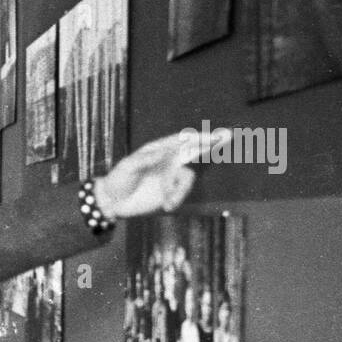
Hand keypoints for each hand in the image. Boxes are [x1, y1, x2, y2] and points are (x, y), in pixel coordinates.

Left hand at [93, 128, 229, 219]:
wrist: (112, 202)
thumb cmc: (117, 180)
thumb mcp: (126, 168)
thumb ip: (143, 160)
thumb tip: (161, 153)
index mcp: (157, 149)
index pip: (180, 140)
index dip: (198, 137)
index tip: (213, 136)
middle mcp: (167, 159)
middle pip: (193, 149)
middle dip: (210, 143)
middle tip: (229, 136)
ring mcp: (170, 175)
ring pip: (188, 178)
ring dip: (181, 190)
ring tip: (168, 202)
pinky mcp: (170, 191)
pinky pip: (181, 192)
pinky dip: (177, 198)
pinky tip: (166, 206)